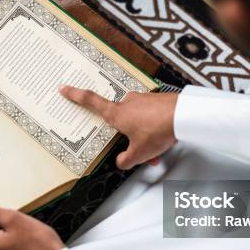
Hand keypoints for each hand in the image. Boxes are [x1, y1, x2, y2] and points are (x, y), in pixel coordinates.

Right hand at [59, 86, 177, 169]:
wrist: (184, 116)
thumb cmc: (158, 131)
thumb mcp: (138, 154)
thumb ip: (126, 160)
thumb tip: (121, 161)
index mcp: (116, 113)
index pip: (90, 102)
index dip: (75, 95)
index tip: (64, 88)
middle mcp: (128, 103)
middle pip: (120, 120)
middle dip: (128, 136)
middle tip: (138, 151)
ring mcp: (143, 100)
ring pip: (138, 121)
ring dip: (145, 137)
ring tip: (157, 151)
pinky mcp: (157, 100)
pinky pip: (151, 117)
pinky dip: (155, 130)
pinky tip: (165, 141)